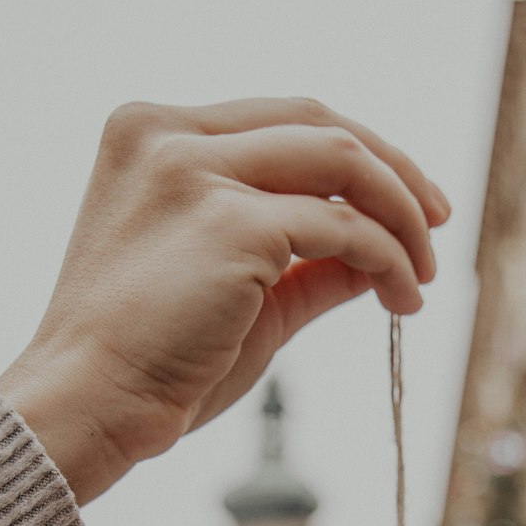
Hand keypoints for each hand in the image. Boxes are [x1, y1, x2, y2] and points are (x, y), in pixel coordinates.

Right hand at [0, 98, 448, 504]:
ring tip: (423, 274)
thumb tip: (378, 256)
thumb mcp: (234, 294)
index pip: (279, 121)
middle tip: (437, 221)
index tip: (403, 200)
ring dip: (401, 214)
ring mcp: (196, 171)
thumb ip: (301, 263)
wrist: (89, 405)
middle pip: (317, 121)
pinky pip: (343, 228)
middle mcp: (167, 136)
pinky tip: (401, 299)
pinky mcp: (231, 222)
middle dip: (393, 168)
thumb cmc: (148, 363)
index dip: (354, 153)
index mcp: (150, 135)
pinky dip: (387, 259)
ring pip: (342, 159)